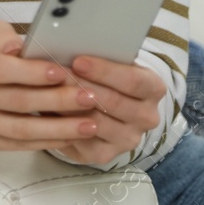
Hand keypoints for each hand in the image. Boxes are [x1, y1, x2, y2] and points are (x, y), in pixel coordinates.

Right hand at [0, 21, 101, 150]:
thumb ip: (3, 35)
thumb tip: (16, 47)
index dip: (31, 73)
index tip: (61, 72)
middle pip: (15, 102)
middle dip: (56, 101)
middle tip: (89, 98)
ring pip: (19, 130)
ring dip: (58, 128)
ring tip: (89, 124)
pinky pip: (17, 145)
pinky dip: (46, 142)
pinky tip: (70, 136)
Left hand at [46, 53, 165, 165]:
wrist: (113, 107)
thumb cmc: (110, 77)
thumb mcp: (115, 62)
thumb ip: (103, 56)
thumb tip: (72, 49)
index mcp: (154, 89)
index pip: (133, 80)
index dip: (105, 71)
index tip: (79, 61)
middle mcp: (147, 117)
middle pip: (113, 102)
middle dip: (82, 86)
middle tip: (56, 74)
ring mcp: (128, 139)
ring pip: (96, 123)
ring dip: (70, 106)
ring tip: (49, 91)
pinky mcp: (106, 155)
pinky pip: (83, 141)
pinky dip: (66, 125)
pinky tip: (51, 111)